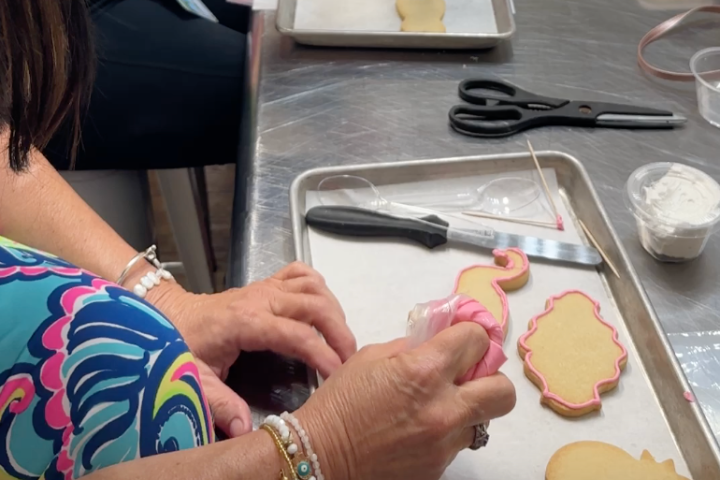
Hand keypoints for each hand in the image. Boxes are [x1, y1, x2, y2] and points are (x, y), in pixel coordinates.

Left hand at [152, 262, 356, 437]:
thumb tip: (244, 430)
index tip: (338, 376)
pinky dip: (319, 286)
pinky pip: (301, 273)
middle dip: (340, 333)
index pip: (298, 335)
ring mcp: (266, 287)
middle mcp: (262, 298)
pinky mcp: (267, 283)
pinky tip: (323, 306)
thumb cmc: (180, 344)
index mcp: (246, 321)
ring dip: (335, 311)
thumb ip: (219, 404)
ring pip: (314, 287)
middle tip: (350, 360)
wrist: (169, 313)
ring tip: (341, 340)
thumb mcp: (193, 378)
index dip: (323, 355)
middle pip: (316, 305)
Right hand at [295, 322, 515, 479]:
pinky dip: (446, 433)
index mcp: (425, 371)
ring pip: (483, 421)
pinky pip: (458, 444)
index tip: (462, 341)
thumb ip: (412, 346)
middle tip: (467, 377)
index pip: (478, 340)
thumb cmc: (339, 402)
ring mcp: (444, 443)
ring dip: (467, 409)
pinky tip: (417, 430)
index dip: (470, 337)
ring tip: (436, 407)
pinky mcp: (439, 468)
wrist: (320, 456)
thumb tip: (439, 339)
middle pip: (504, 391)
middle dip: (490, 378)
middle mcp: (444, 409)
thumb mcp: (371, 357)